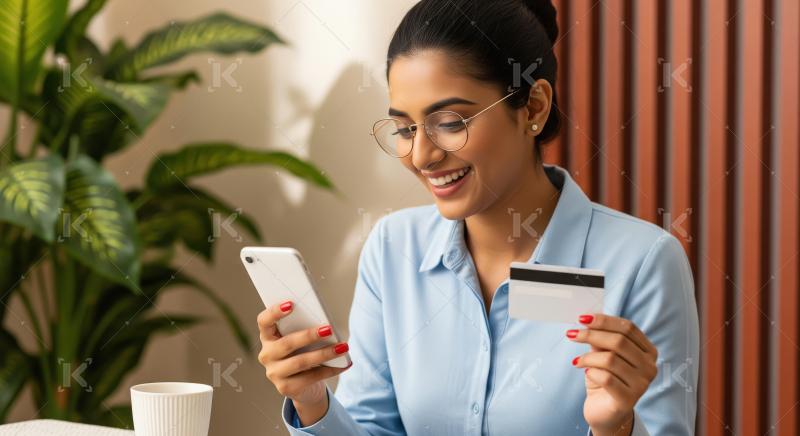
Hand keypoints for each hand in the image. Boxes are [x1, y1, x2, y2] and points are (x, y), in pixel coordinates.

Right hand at [257, 301, 351, 408]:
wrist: (303, 387)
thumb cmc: (303, 353)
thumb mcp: (301, 341)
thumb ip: (305, 330)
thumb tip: (326, 324)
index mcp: (268, 337)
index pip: (264, 321)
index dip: (275, 312)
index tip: (291, 304)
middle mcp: (266, 355)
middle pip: (287, 343)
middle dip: (309, 335)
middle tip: (329, 329)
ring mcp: (274, 373)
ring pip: (301, 362)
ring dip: (324, 353)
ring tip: (343, 347)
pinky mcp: (286, 388)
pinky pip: (311, 377)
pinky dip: (331, 370)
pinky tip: (345, 364)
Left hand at [567, 314, 657, 435]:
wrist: (605, 412)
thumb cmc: (606, 379)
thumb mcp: (603, 355)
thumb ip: (601, 340)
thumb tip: (587, 321)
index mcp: (648, 351)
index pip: (628, 328)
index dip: (604, 320)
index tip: (582, 318)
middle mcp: (650, 367)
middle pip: (619, 341)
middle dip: (591, 335)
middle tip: (571, 334)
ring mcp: (642, 384)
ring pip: (610, 359)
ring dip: (588, 357)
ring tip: (577, 361)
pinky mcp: (629, 400)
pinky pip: (606, 378)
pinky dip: (592, 372)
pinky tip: (586, 372)